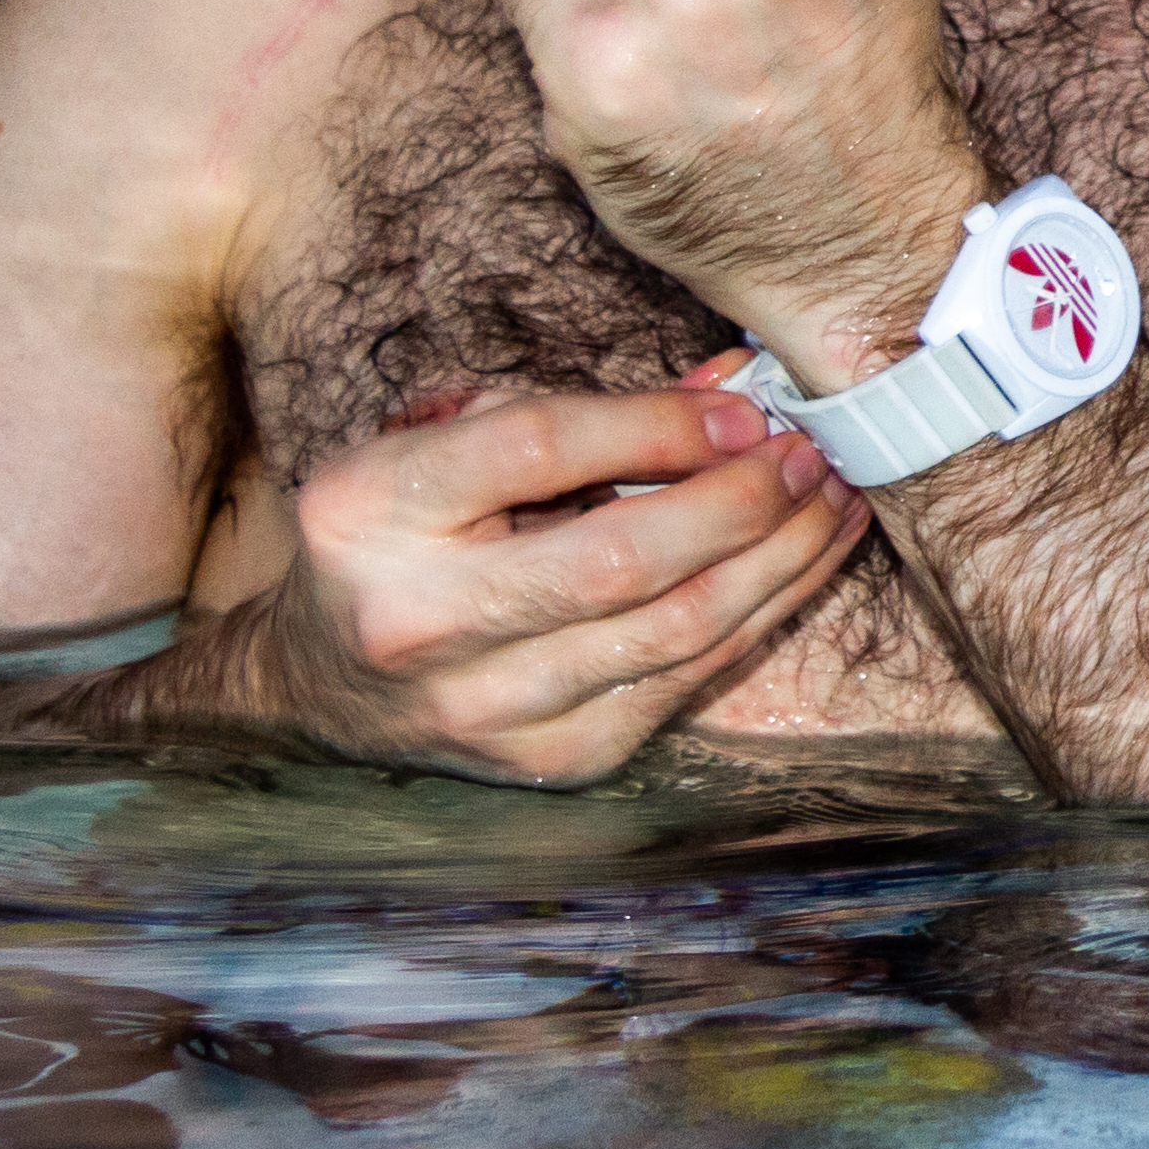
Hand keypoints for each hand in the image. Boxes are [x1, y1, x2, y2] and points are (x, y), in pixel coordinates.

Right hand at [215, 381, 867, 783]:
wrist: (315, 679)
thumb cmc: (399, 532)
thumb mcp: (446, 442)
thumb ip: (576, 416)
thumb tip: (732, 388)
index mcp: (369, 511)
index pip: (537, 449)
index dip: (659, 427)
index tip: (746, 409)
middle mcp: (416, 621)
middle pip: (619, 560)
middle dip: (741, 502)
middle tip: (810, 454)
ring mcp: (483, 708)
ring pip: (670, 633)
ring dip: (775, 563)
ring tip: (832, 503)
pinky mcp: (546, 760)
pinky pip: (681, 684)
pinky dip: (755, 619)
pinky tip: (799, 567)